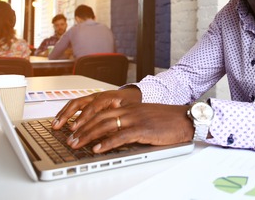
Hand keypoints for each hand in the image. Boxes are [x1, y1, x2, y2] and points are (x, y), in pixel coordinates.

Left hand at [51, 87, 193, 152]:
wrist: (184, 119)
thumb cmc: (166, 120)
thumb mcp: (144, 116)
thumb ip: (128, 121)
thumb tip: (112, 134)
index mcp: (129, 106)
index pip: (101, 110)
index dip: (85, 119)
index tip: (74, 128)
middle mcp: (129, 110)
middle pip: (99, 117)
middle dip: (81, 128)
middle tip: (70, 139)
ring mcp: (135, 119)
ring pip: (105, 125)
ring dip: (88, 135)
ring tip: (77, 144)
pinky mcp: (142, 130)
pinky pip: (120, 136)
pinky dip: (107, 143)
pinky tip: (97, 149)